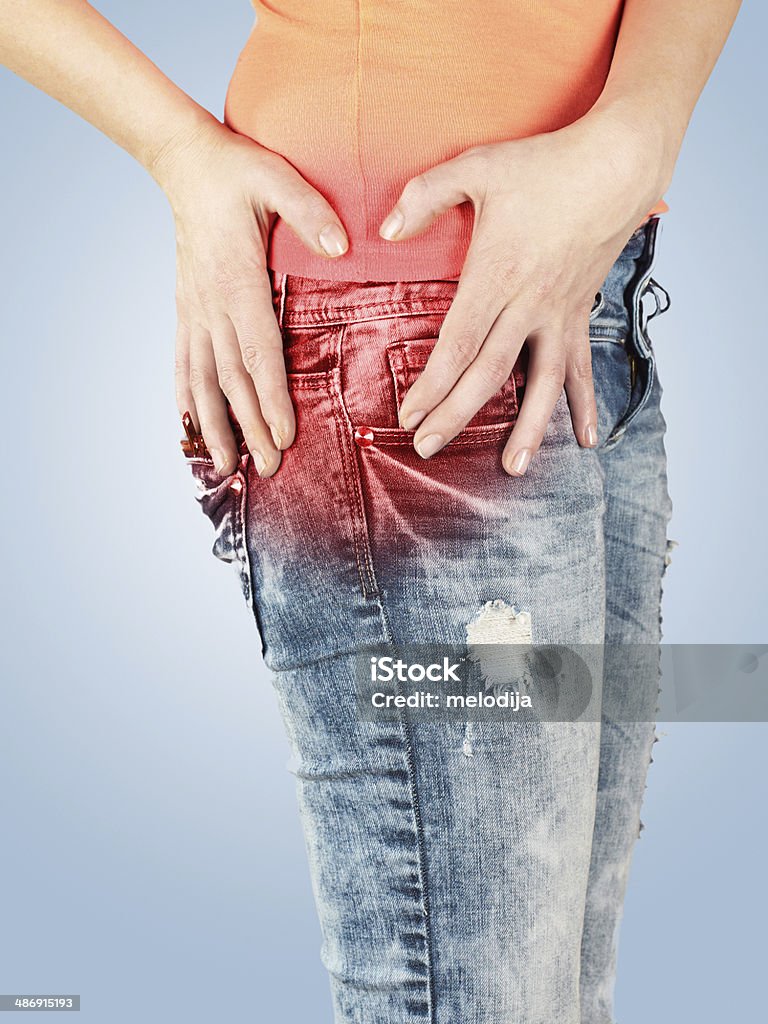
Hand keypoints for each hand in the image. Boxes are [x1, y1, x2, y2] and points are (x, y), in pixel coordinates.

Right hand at [152, 119, 348, 476]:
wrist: (183, 161)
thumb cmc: (235, 169)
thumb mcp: (277, 177)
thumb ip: (310, 212)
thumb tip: (343, 247)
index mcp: (237, 279)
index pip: (258, 351)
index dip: (272, 397)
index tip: (284, 435)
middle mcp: (211, 303)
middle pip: (231, 378)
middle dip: (250, 426)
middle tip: (269, 468)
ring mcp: (194, 308)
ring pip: (202, 378)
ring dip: (213, 425)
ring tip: (224, 466)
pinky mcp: (186, 307)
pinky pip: (182, 360)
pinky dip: (185, 396)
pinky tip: (188, 425)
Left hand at [378, 108, 666, 474]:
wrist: (617, 164)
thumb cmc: (545, 165)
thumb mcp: (477, 167)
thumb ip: (425, 196)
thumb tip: (387, 231)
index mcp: (497, 274)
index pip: (458, 345)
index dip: (432, 385)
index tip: (409, 415)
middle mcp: (529, 303)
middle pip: (489, 373)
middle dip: (455, 415)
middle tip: (427, 448)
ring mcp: (559, 313)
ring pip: (542, 383)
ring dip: (526, 428)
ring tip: (511, 468)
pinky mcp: (580, 313)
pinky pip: (581, 367)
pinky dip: (584, 403)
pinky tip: (583, 438)